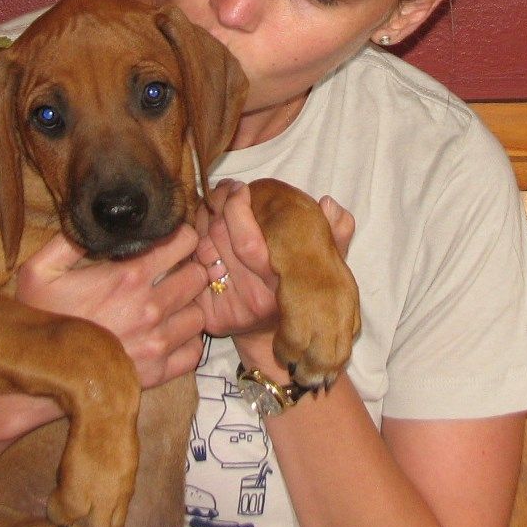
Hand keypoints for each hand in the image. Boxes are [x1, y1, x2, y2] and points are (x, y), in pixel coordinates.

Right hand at [15, 227, 207, 388]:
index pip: (183, 242)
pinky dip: (186, 342)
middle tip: (173, 272)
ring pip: (199, 315)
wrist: (41, 374)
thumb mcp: (40, 270)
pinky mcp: (158, 372)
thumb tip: (96, 221)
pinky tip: (168, 334)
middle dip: (188, 269)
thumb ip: (69, 240)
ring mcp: (157, 342)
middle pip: (199, 277)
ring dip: (187, 307)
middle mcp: (151, 308)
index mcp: (129, 277)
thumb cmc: (41, 319)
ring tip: (170, 305)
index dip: (180, 237)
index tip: (170, 241)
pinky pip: (194, 352)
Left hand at [195, 180, 355, 339]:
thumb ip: (335, 235)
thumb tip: (329, 204)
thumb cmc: (300, 292)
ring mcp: (229, 308)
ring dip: (203, 219)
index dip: (237, 210)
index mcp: (282, 284)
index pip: (248, 242)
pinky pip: (192, 268)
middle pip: (219, 239)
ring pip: (202, 248)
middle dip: (217, 206)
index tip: (241, 189)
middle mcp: (253, 298)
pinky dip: (193, 244)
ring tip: (214, 205)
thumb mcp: (328, 266)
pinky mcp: (210, 316)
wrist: (274, 338)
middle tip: (225, 190)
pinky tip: (203, 230)